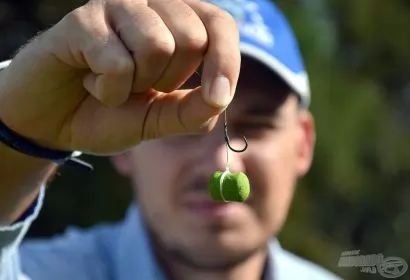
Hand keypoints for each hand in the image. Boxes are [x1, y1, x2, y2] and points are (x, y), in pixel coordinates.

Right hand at [0, 0, 239, 154]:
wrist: (56, 121)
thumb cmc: (110, 111)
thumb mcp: (158, 119)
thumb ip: (191, 112)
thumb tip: (219, 99)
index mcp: (176, 23)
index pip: (220, 26)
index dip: (226, 62)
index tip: (217, 98)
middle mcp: (150, 5)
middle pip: (191, 38)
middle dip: (167, 80)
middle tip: (140, 86)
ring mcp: (115, 8)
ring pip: (157, 45)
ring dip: (136, 84)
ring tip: (114, 82)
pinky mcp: (82, 20)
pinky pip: (117, 62)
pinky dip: (108, 90)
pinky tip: (91, 82)